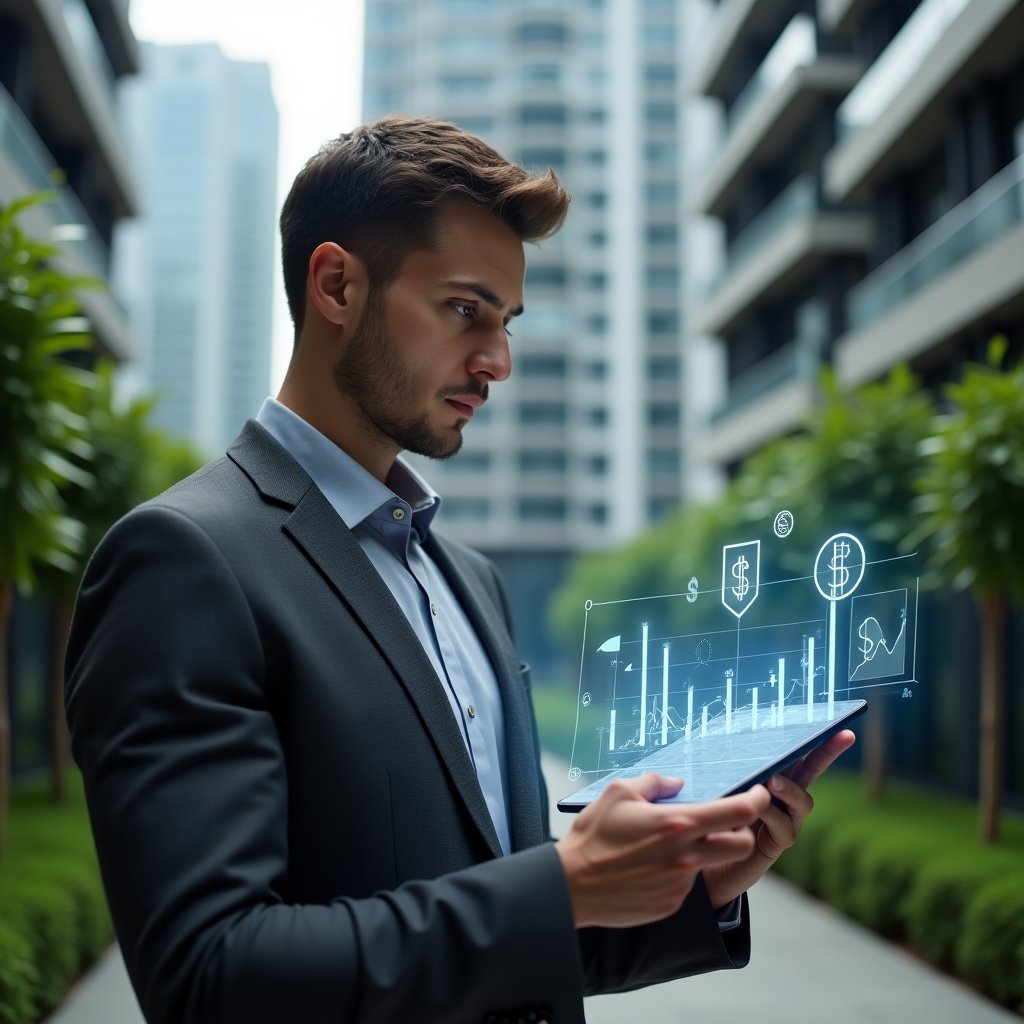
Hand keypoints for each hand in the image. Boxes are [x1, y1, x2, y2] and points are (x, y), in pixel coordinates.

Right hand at [555, 773, 769, 928]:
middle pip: (742, 845)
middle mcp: (685, 856)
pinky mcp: (671, 903)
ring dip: (700, 851)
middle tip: (724, 822)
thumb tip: (678, 782)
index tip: (758, 792)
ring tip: (664, 845)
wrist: (571, 886)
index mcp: (676, 824)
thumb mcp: (618, 792)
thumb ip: (654, 782)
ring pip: (709, 863)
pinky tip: (649, 866)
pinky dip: (677, 872)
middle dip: (742, 831)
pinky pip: (687, 884)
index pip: (738, 813)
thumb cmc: (593, 835)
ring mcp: (680, 884)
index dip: (757, 800)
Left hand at [703, 729, 856, 908]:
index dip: (819, 739)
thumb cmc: (718, 813)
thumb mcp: (726, 785)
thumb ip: (736, 771)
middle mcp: (788, 796)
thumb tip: (732, 742)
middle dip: (828, 752)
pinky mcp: (780, 841)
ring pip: (802, 800)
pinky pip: (783, 825)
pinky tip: (757, 809)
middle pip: (813, 770)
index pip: (799, 753)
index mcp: (776, 775)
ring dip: (789, 790)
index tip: (840, 725)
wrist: (710, 857)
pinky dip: (771, 814)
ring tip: (772, 783)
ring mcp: (789, 819)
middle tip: (843, 736)